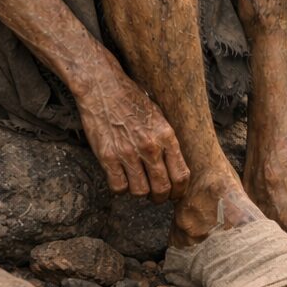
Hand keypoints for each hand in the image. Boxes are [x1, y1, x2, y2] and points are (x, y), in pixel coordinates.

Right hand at [75, 62, 189, 203]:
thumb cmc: (133, 100)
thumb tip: (174, 164)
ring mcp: (128, 153)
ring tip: (139, 184)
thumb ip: (166, 141)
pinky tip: (122, 178)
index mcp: (167, 136)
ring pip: (140, 191)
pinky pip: (118, 187)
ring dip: (140, 192)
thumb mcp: (159, 116)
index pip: (181, 174)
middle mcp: (150, 147)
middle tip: (157, 195)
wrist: (104, 88)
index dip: (179, 190)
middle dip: (161, 197)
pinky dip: (121, 188)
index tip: (175, 193)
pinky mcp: (108, 157)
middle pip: (162, 189)